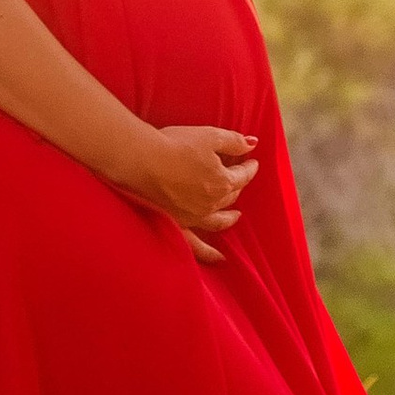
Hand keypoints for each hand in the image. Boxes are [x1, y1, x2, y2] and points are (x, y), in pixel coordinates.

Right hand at [130, 122, 257, 257]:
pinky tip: (219, 259)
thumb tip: (252, 144)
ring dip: (229, 217)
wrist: (142, 160)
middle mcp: (212, 203)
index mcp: (222, 181)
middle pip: (231, 195)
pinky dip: (209, 253)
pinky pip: (197, 245)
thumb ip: (233, 141)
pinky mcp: (177, 223)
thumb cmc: (175, 145)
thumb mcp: (210, 136)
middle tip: (239, 178)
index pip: (242, 175)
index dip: (249, 167)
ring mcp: (195, 216)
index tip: (251, 162)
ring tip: (235, 216)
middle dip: (238, 185)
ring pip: (219, 219)